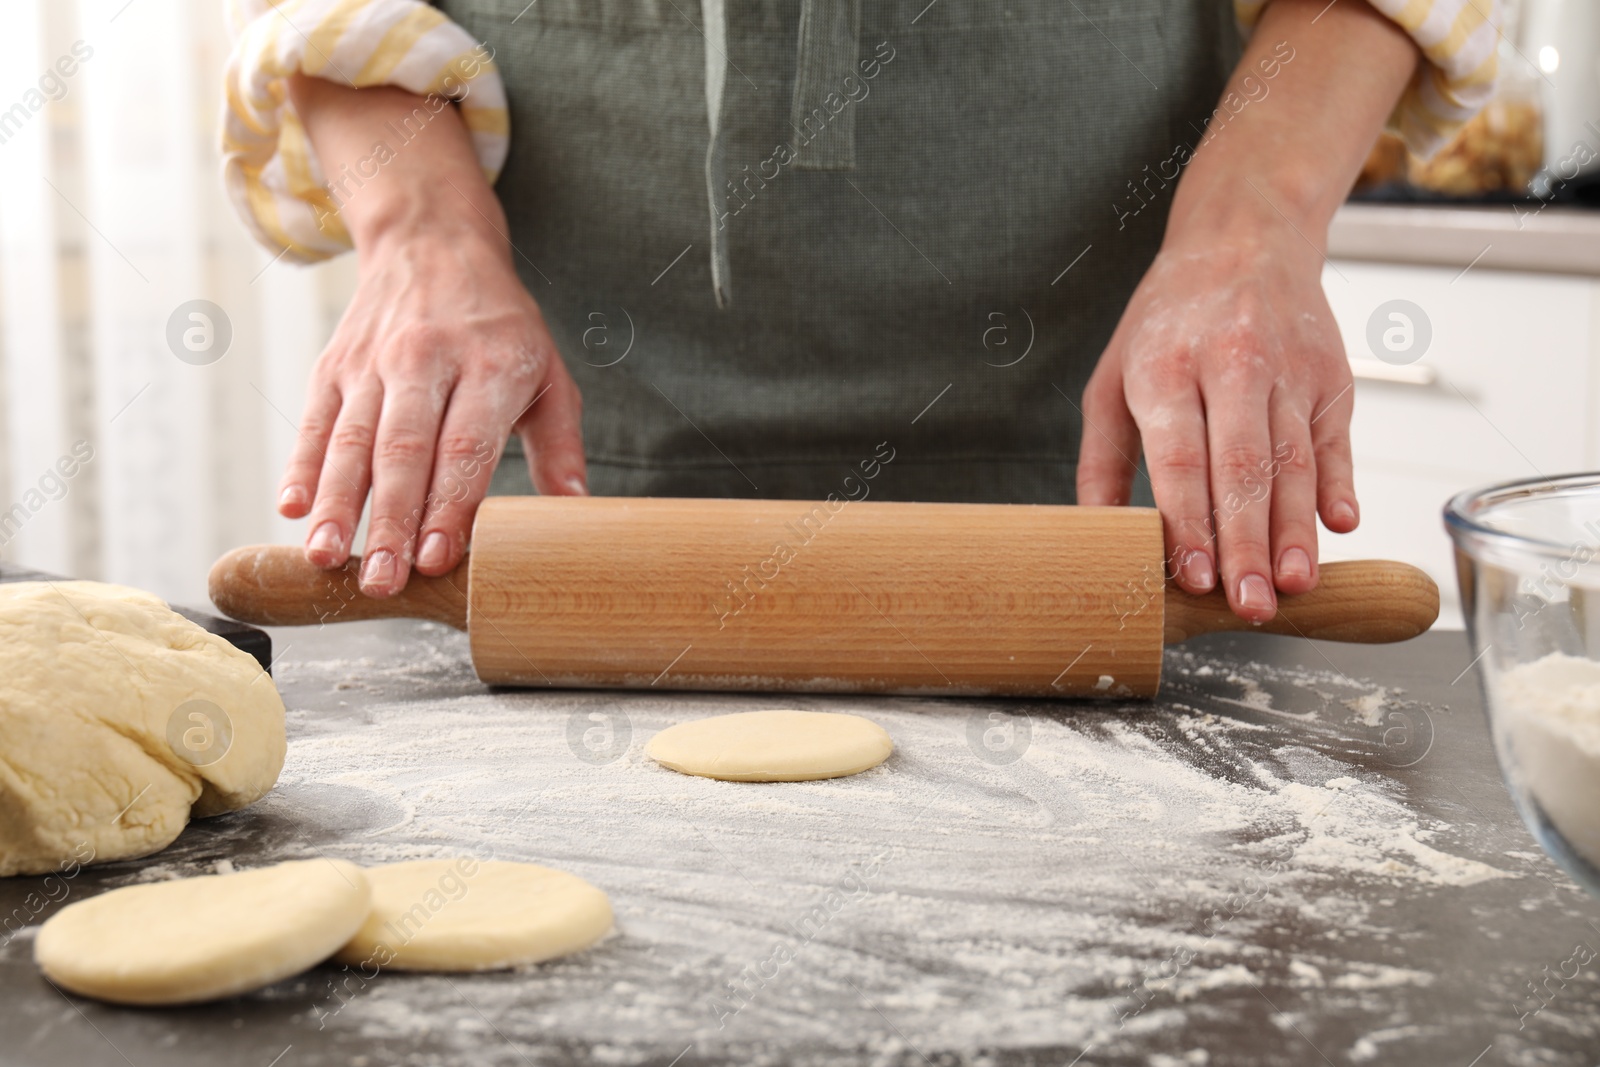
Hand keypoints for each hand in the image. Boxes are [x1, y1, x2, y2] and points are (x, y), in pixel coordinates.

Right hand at [277, 222, 584, 597]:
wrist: (432, 243)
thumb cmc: (501, 328)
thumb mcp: (549, 374)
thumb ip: (561, 447)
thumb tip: (576, 510)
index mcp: (489, 365)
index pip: (465, 444)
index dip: (449, 504)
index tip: (438, 558)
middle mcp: (426, 360)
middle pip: (403, 449)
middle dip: (389, 520)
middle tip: (382, 579)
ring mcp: (373, 363)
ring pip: (351, 440)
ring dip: (336, 503)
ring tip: (327, 557)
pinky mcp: (333, 367)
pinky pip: (313, 421)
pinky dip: (299, 466)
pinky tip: (290, 507)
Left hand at [1075, 222, 1357, 621]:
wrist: (1243, 236)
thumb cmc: (1167, 321)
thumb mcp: (1112, 378)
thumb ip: (1103, 462)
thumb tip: (1097, 537)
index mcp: (1166, 366)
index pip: (1181, 456)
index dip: (1190, 520)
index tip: (1194, 576)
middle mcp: (1232, 363)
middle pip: (1243, 466)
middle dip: (1247, 543)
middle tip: (1250, 606)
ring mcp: (1289, 369)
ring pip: (1295, 460)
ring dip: (1297, 530)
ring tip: (1295, 585)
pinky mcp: (1331, 375)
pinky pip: (1336, 440)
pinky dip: (1338, 485)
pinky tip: (1339, 526)